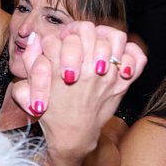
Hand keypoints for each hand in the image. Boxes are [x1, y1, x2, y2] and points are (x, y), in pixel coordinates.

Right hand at [11, 22, 145, 162]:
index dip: (60, 39)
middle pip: (88, 30)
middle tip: (77, 45)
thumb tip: (36, 38)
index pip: (65, 36)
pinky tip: (118, 58)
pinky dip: (131, 53)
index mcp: (62, 69)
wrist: (73, 135)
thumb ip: (31, 59)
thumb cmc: (51, 110)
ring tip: (97, 47)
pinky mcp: (122, 83)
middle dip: (80, 34)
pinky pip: (136, 58)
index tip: (57, 49)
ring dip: (105, 39)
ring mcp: (109, 76)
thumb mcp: (29, 87)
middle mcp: (88, 70)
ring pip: (115, 38)